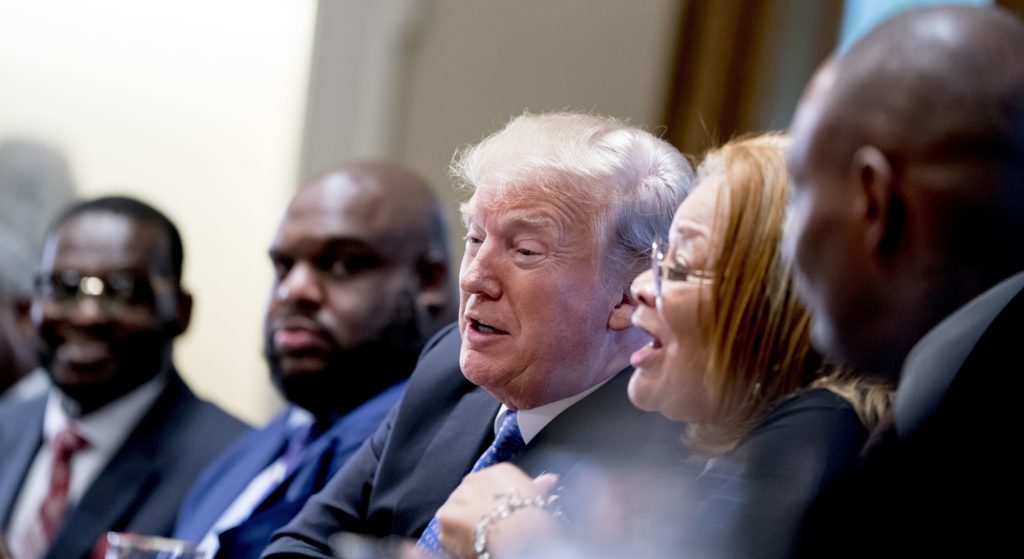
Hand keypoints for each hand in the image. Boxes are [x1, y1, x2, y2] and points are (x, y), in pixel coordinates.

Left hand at [436, 463, 558, 557]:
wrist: (516, 533)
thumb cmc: (531, 516)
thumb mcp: (538, 498)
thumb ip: (538, 487)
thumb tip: (550, 480)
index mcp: (498, 472)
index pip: (492, 485)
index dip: (496, 503)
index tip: (501, 515)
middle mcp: (474, 479)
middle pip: (472, 497)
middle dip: (477, 513)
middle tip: (491, 530)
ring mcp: (456, 497)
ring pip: (457, 513)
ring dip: (464, 526)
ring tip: (480, 540)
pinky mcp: (445, 517)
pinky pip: (447, 532)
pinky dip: (455, 542)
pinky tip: (469, 547)